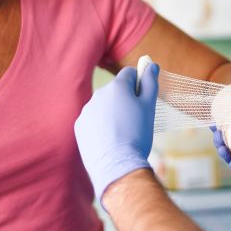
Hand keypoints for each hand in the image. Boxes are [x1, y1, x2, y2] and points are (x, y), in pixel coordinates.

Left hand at [74, 64, 159, 202]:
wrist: (117, 165)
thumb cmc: (137, 134)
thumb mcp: (149, 107)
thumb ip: (150, 82)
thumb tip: (151, 65)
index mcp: (116, 87)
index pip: (129, 73)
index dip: (139, 84)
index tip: (143, 99)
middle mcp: (98, 95)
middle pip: (116, 91)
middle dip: (125, 100)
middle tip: (136, 121)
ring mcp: (86, 111)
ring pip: (104, 106)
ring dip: (113, 113)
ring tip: (123, 134)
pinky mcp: (79, 127)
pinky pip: (93, 121)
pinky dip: (101, 127)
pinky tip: (110, 140)